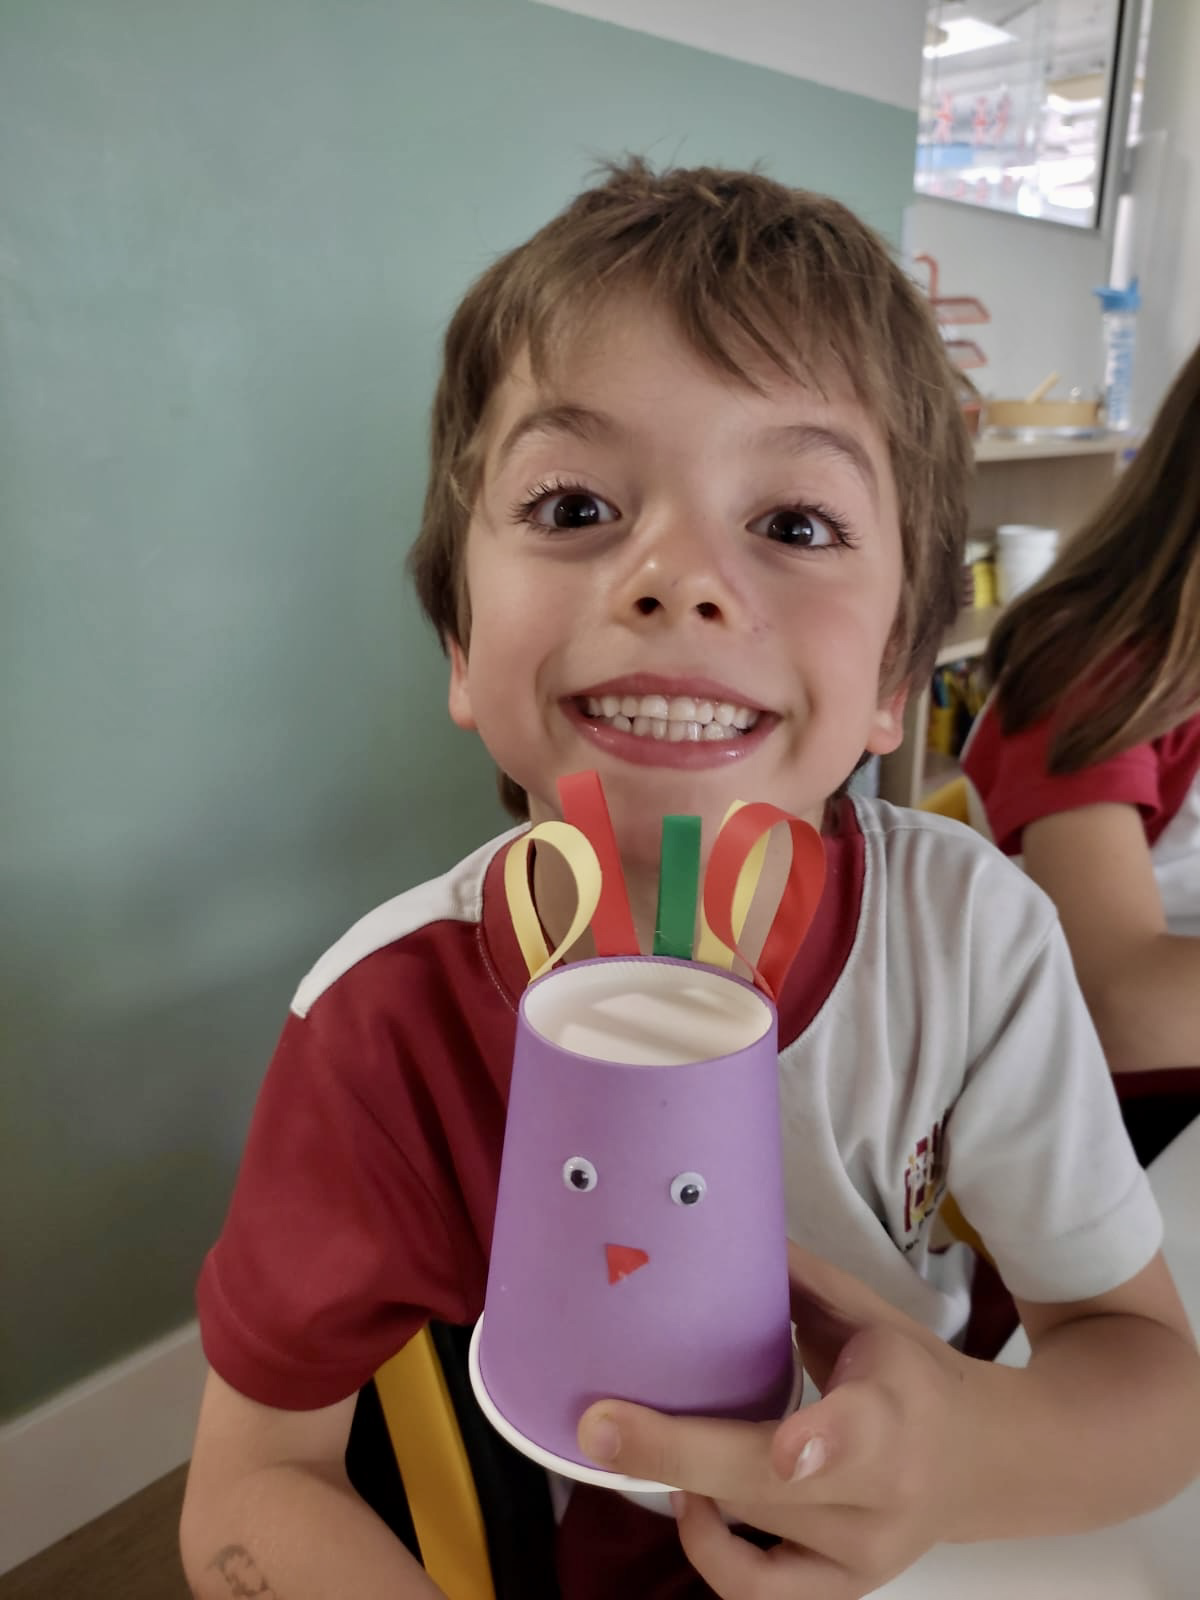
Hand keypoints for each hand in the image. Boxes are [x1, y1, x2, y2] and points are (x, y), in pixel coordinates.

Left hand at [577, 1242, 981, 1598]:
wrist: (983, 1462)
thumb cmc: (911, 1374)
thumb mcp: (867, 1315)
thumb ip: (796, 1281)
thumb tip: (710, 1226)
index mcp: (895, 1410)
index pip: (861, 1432)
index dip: (821, 1444)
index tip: (782, 1449)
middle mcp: (881, 1497)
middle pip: (770, 1490)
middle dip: (678, 1457)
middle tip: (600, 1426)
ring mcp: (861, 1556)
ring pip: (753, 1542)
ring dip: (687, 1496)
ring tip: (649, 1448)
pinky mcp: (842, 1591)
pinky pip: (756, 1593)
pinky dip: (709, 1551)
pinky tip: (689, 1501)